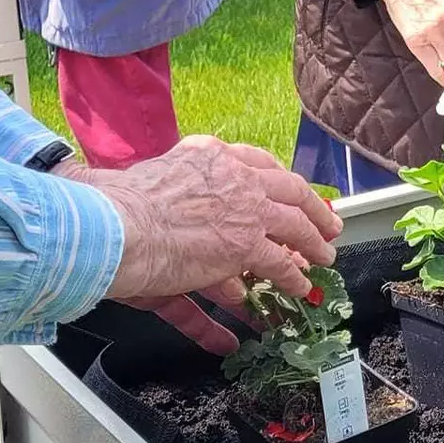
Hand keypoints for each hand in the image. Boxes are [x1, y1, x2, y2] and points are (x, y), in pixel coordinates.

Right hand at [61, 139, 341, 349]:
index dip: (280, 181)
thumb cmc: (119, 205)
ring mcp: (245, 211)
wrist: (115, 225)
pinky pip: (279, 264)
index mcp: (212, 155)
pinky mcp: (244, 245)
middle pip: (289, 191)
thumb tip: (192, 191)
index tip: (292, 191)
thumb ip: (185, 180)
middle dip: (312, 209)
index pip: (259, 164)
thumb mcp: (161, 175)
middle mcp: (235, 177)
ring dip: (313, 243)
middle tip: (328, 222)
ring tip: (324, 256)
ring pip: (293, 226)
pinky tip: (300, 286)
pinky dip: (293, 278)